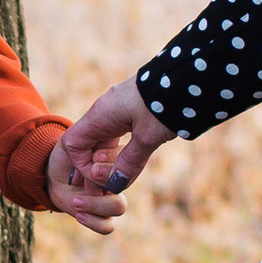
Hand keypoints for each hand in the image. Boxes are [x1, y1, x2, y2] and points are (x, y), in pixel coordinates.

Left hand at [44, 136, 130, 232]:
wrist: (52, 175)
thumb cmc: (65, 156)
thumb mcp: (72, 145)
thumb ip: (87, 150)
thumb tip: (98, 161)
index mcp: (117, 160)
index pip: (126, 162)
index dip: (107, 163)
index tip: (92, 157)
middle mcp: (118, 181)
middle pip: (123, 185)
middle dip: (99, 183)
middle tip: (76, 180)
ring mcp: (111, 200)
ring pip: (119, 207)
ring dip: (95, 205)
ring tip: (75, 201)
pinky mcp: (101, 216)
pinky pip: (108, 226)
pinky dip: (93, 222)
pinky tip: (78, 214)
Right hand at [50, 77, 170, 230]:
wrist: (188, 76)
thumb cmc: (165, 104)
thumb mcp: (148, 137)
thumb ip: (129, 162)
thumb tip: (115, 186)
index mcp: (100, 115)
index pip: (73, 144)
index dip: (82, 166)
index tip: (104, 179)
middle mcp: (104, 111)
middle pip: (88, 145)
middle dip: (97, 168)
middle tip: (112, 186)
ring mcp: (117, 110)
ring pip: (104, 141)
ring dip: (111, 161)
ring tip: (124, 176)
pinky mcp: (132, 110)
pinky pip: (118, 135)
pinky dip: (122, 151)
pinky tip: (134, 161)